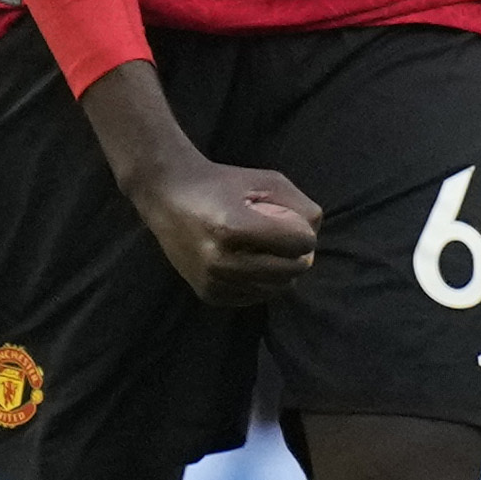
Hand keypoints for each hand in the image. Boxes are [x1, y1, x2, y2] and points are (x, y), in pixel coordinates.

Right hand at [118, 132, 319, 308]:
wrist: (167, 196)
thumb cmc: (224, 184)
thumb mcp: (270, 182)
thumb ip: (303, 209)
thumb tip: (313, 241)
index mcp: (234, 228)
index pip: (301, 244)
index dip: (303, 231)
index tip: (289, 222)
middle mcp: (220, 261)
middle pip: (292, 270)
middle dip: (296, 253)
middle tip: (280, 237)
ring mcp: (212, 281)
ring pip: (277, 288)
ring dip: (281, 270)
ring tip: (263, 248)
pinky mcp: (207, 294)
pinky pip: (256, 297)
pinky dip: (262, 282)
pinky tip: (249, 262)